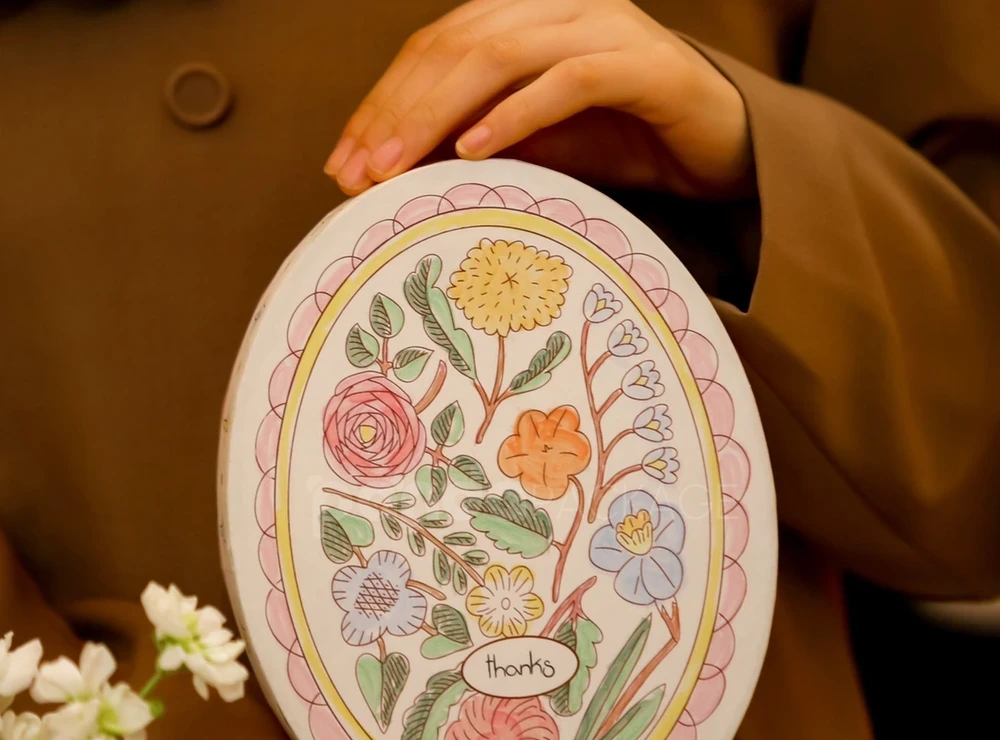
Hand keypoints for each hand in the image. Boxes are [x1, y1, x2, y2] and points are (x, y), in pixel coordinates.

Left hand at [325, 0, 751, 198]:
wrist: (726, 148)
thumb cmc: (631, 143)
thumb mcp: (542, 146)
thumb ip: (483, 140)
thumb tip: (407, 166)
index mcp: (527, 17)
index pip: (437, 49)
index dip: (384, 101)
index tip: (344, 162)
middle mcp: (559, 7)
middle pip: (456, 45)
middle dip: (396, 111)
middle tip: (355, 171)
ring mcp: (603, 28)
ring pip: (501, 54)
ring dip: (439, 113)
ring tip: (395, 167)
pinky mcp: (642, 64)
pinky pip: (568, 80)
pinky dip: (517, 113)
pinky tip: (473, 150)